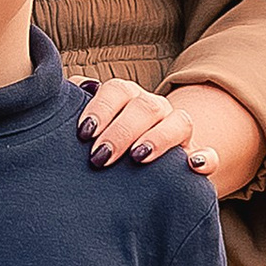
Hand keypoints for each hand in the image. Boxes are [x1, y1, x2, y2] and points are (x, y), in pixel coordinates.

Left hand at [75, 77, 265, 197]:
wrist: (140, 175)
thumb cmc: (106, 149)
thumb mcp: (90, 131)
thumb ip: (72, 110)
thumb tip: (55, 94)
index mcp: (129, 99)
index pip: (118, 90)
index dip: (101, 108)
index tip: (83, 134)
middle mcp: (156, 110)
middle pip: (146, 106)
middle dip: (121, 130)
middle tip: (99, 157)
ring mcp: (179, 134)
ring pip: (179, 121)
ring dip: (159, 138)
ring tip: (138, 158)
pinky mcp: (196, 159)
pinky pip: (209, 155)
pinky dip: (204, 158)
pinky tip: (191, 166)